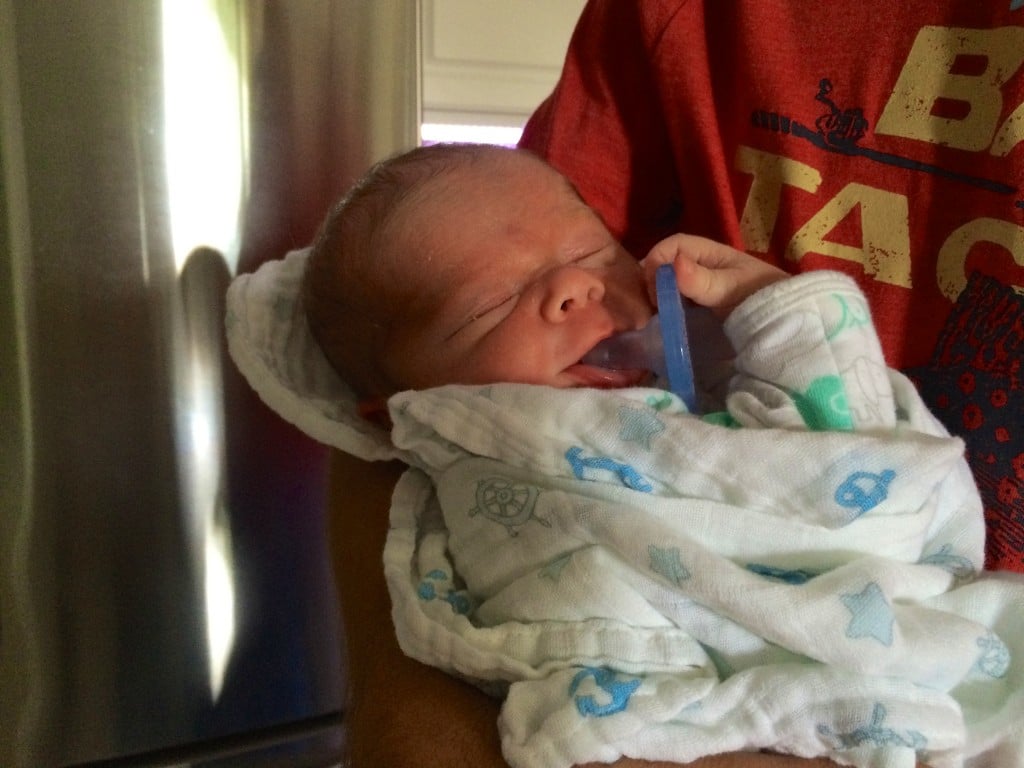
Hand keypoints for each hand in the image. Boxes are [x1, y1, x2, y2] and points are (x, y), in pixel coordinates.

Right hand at [640, 234, 787, 317]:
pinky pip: (675, 302)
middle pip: (664, 265)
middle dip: (651, 283)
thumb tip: (673, 264)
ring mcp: (699, 286)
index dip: (656, 263)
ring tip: (657, 319)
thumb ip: (702, 280)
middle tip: (652, 309)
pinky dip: (666, 310)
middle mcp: (699, 265)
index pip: (671, 246)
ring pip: (667, 284)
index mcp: (707, 252)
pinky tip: (666, 323)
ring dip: (657, 298)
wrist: (788, 321)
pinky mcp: (699, 305)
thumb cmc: (762, 298)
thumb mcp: (731, 289)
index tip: (654, 291)